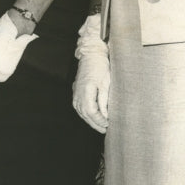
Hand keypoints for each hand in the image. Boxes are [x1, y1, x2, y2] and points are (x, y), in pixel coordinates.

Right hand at [71, 13, 108, 133]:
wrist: (92, 54)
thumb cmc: (101, 67)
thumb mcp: (106, 83)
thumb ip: (105, 100)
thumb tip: (106, 115)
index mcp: (86, 91)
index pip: (91, 112)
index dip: (99, 121)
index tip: (108, 125)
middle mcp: (78, 93)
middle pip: (85, 114)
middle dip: (95, 123)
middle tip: (105, 129)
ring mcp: (75, 91)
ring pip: (80, 111)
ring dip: (90, 120)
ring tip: (99, 125)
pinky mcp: (76, 90)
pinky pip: (79, 106)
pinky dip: (85, 113)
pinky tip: (92, 116)